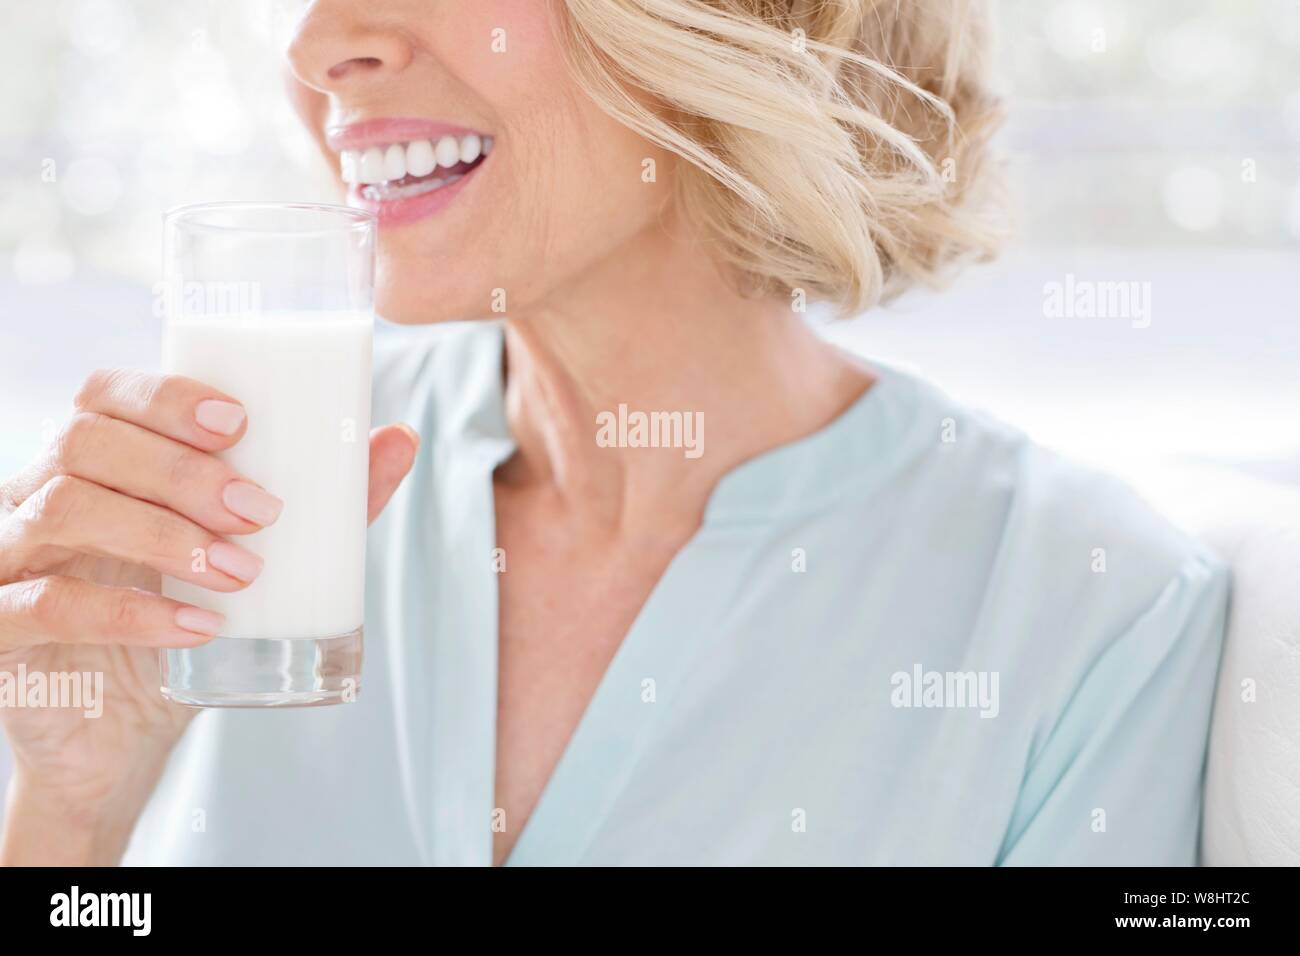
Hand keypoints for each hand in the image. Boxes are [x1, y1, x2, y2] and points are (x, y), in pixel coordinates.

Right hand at [0, 368, 416, 863]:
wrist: (119, 740)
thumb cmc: (186, 628)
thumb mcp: (260, 561)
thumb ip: (324, 505)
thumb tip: (400, 439)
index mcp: (96, 468)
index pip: (104, 397)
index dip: (164, 396)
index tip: (239, 421)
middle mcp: (38, 499)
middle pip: (86, 443)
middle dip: (181, 469)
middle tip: (259, 510)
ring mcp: (11, 562)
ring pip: (63, 509)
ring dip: (163, 533)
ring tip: (238, 569)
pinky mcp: (0, 632)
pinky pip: (45, 606)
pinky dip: (128, 612)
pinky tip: (197, 626)